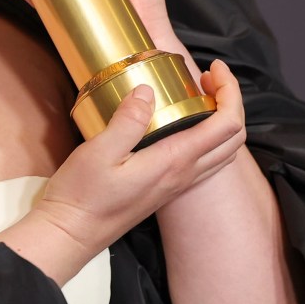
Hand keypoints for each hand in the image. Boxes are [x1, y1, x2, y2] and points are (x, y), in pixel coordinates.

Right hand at [17, 59, 246, 276]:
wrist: (71, 235)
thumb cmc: (82, 196)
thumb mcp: (99, 151)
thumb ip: (128, 120)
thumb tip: (148, 90)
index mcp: (175, 161)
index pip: (226, 124)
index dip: (230, 91)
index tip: (214, 68)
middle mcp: (184, 175)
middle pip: (234, 139)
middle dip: (231, 102)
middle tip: (207, 78)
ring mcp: (177, 185)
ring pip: (223, 153)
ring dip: (222, 120)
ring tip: (199, 95)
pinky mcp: (165, 190)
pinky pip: (205, 163)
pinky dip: (208, 138)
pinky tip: (181, 125)